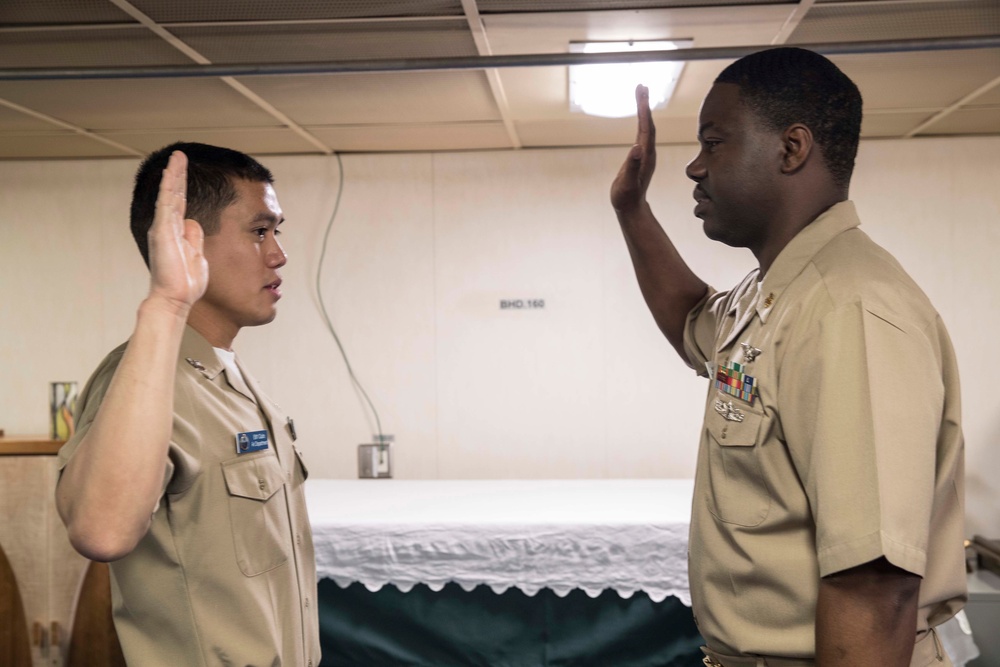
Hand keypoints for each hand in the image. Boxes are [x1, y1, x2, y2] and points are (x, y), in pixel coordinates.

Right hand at [146, 151, 207, 313]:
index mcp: (176, 232)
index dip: (182, 187)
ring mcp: (163, 228)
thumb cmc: (187, 283)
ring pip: (169, 196)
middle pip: (173, 195)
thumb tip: (194, 222)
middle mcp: (167, 227)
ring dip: (173, 175)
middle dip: (176, 175)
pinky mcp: (163, 232)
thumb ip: (194, 237)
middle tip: (179, 155)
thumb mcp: (197, 254)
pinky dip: (168, 187)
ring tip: (177, 157)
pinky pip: (166, 204)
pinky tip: (170, 172)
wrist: (176, 299)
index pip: (180, 204)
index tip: (184, 170)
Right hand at [610, 85, 656, 215]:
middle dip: (645, 104)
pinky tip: (640, 118)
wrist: (632, 208)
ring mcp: (645, 154)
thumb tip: (636, 148)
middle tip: (642, 86)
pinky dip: (641, 122)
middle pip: (648, 123)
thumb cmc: (627, 197)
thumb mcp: (628, 182)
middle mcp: (648, 152)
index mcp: (646, 154)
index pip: (646, 127)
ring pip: (646, 127)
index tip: (641, 92)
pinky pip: (642, 134)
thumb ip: (633, 166)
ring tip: (641, 95)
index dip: (644, 109)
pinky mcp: (641, 157)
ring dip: (644, 110)